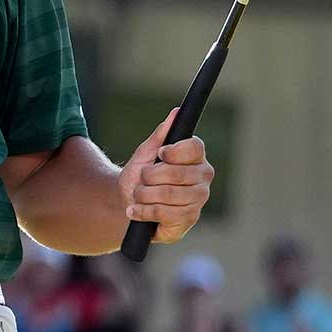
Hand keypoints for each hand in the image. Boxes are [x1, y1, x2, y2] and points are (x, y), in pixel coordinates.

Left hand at [117, 108, 213, 244]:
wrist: (128, 203)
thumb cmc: (140, 176)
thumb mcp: (145, 153)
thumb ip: (161, 135)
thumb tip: (176, 113)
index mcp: (196, 156)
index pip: (195, 148)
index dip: (174, 151)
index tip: (160, 154)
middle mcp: (203, 176)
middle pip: (178, 173)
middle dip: (150, 176)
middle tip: (142, 179)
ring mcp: (199, 199)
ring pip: (169, 194)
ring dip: (144, 195)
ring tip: (137, 196)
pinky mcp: (189, 219)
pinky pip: (166, 213)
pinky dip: (144, 211)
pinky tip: (135, 210)